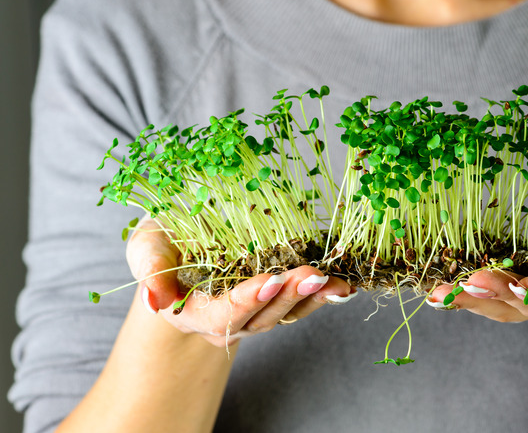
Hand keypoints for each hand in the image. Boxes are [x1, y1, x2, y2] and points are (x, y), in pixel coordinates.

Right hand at [126, 215, 353, 345]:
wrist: (182, 251)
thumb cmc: (164, 245)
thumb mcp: (147, 248)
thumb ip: (149, 269)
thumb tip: (156, 299)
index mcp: (195, 311)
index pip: (224, 312)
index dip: (248, 299)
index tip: (271, 281)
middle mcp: (230, 320)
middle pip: (262, 316)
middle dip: (289, 296)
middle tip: (311, 275)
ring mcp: (256, 314)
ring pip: (286, 313)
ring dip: (311, 298)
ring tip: (333, 281)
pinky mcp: (277, 301)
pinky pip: (302, 304)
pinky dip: (322, 295)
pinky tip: (342, 285)